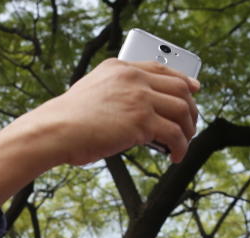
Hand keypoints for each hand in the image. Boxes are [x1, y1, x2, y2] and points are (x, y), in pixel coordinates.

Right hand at [0, 59, 199, 216]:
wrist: (56, 130)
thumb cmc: (67, 120)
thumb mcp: (92, 93)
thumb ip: (115, 95)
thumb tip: (136, 116)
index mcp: (119, 68)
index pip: (161, 69)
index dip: (182, 80)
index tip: (194, 90)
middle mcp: (132, 78)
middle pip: (179, 88)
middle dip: (191, 109)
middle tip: (191, 126)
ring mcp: (139, 98)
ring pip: (182, 110)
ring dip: (188, 130)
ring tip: (183, 144)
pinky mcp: (142, 121)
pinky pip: (175, 134)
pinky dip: (181, 147)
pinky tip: (175, 157)